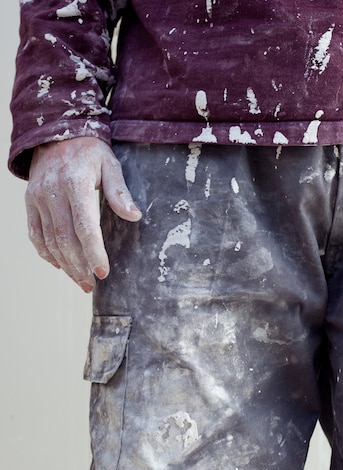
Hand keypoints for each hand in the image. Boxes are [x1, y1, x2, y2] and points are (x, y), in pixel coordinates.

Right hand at [25, 137, 141, 291]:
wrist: (58, 133)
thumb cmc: (90, 152)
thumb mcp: (111, 165)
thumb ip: (120, 192)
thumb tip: (135, 216)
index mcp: (75, 184)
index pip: (84, 227)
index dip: (94, 252)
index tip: (103, 272)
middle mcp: (52, 193)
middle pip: (65, 240)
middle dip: (79, 266)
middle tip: (92, 285)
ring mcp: (38, 198)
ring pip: (49, 240)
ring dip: (65, 264)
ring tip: (81, 281)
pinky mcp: (30, 202)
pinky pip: (35, 233)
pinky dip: (45, 252)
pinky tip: (60, 265)